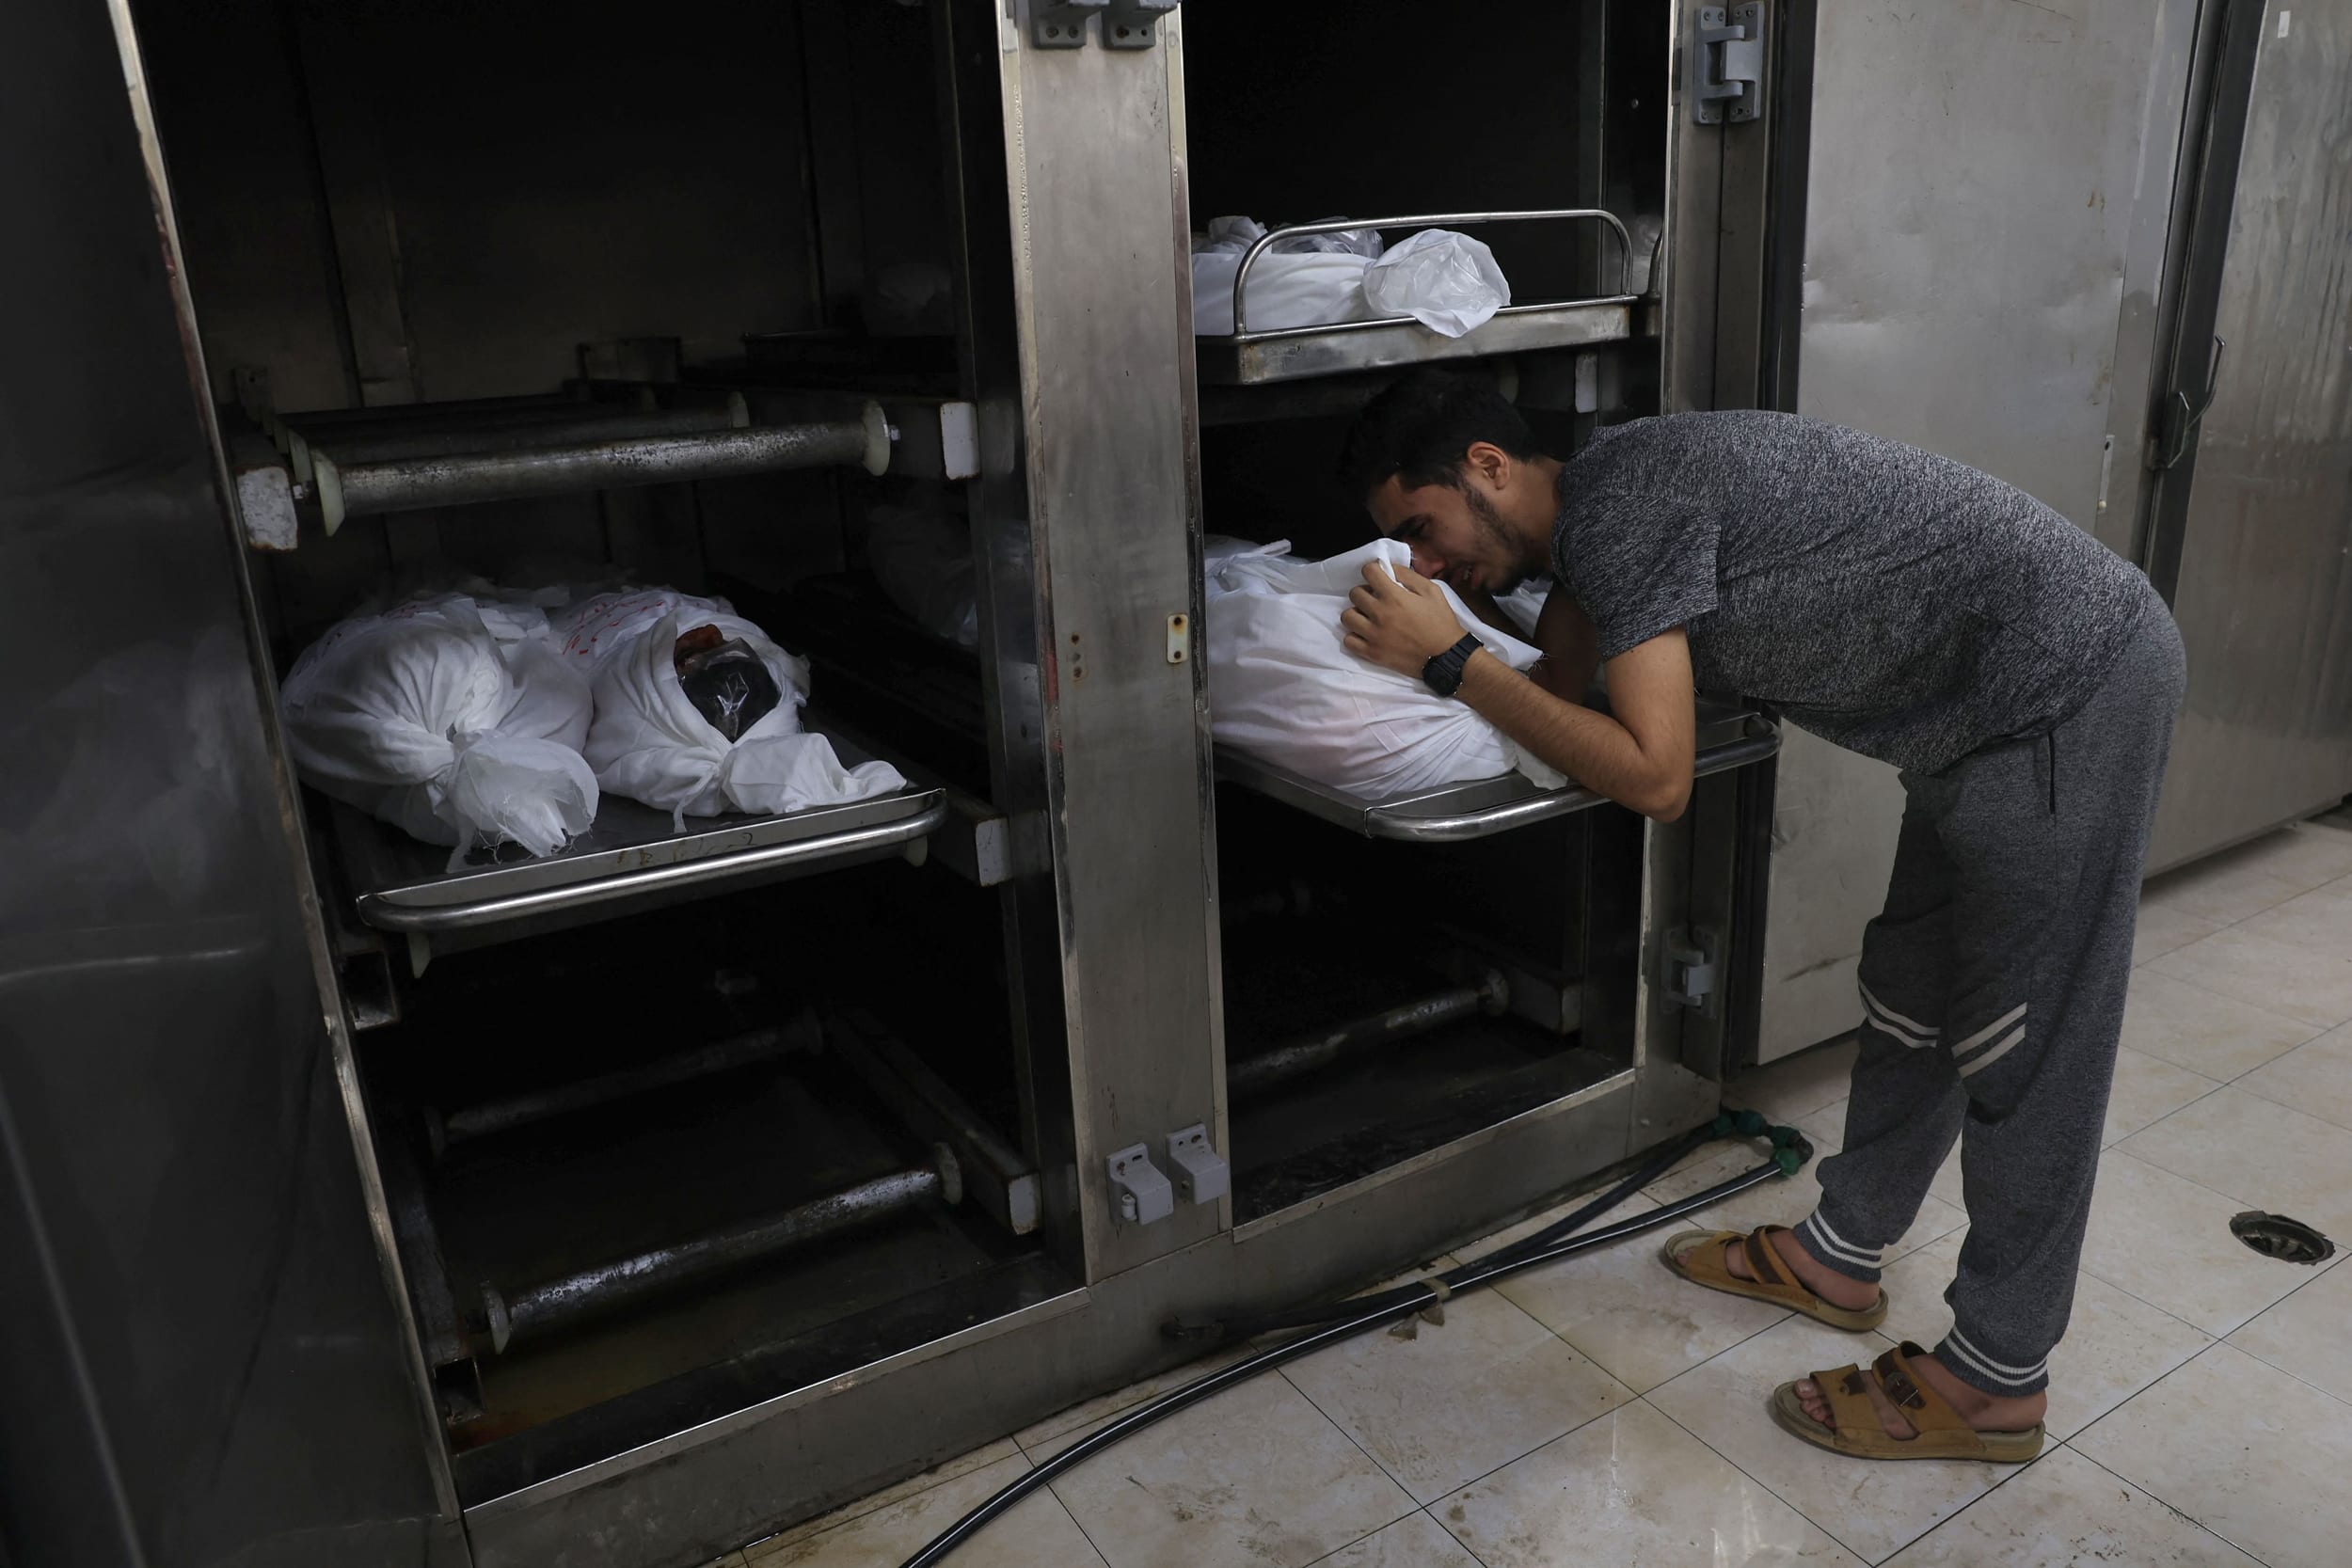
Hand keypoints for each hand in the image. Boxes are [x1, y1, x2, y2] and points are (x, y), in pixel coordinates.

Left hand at [1341, 560, 1472, 677]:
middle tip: (1376, 598)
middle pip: (1355, 593)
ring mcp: (1373, 635)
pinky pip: (1348, 641)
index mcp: (1394, 596)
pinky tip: (1366, 634)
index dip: (1373, 570)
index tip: (1378, 576)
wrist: (1446, 656)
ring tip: (1369, 616)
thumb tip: (1388, 567)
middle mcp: (1379, 614)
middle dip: (1364, 591)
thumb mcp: (1432, 591)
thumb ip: (1408, 576)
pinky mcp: (1372, 653)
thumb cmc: (1441, 622)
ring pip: (1347, 616)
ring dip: (1357, 613)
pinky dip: (1355, 636)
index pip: (1368, 571)